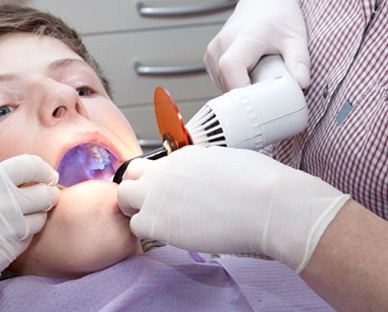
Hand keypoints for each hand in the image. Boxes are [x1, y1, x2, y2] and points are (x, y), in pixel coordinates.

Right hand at [0, 155, 58, 311]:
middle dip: (47, 192)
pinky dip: (21, 236)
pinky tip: (4, 235)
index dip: (43, 169)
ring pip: (39, 220)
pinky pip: (26, 241)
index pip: (30, 165)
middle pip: (43, 194)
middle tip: (44, 194)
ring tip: (18, 217)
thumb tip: (29, 174)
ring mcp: (3, 233)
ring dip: (34, 216)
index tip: (46, 174)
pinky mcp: (4, 255)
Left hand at [117, 146, 349, 272]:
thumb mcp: (231, 160)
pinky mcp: (156, 220)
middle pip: (131, 173)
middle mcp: (165, 169)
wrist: (268, 204)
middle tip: (151, 207)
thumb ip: (209, 166)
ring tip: (157, 224)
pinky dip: (146, 232)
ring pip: (124, 197)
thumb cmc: (262, 185)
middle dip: (136, 188)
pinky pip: (135, 226)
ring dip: (136, 210)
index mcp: (185, 154)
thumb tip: (207, 173)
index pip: (157, 166)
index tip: (170, 195)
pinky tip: (167, 236)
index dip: (160, 181)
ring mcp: (156, 193)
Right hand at [204, 0, 309, 90]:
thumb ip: (300, 60)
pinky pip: (220, 80)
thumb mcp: (295, 37)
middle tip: (268, 96)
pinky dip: (234, 84)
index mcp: (243, 37)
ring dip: (240, 90)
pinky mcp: (210, 58)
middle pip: (227, 82)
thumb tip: (302, 85)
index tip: (258, 102)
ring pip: (222, 85)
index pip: (230, 67)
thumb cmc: (279, 16)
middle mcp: (221, 44)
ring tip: (260, 80)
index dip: (241, 89)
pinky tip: (249, 77)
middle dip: (247, 95)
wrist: (265, 0)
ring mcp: (213, 52)